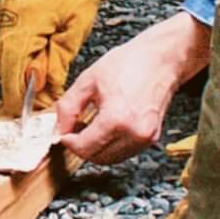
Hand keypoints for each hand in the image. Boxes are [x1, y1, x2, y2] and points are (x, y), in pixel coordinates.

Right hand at [0, 0, 123, 110]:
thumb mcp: (76, 29)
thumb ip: (57, 61)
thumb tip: (47, 86)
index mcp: (27, 20)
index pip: (15, 65)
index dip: (18, 91)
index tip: (23, 108)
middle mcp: (10, 14)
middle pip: (4, 59)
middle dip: (16, 83)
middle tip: (30, 101)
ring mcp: (6, 7)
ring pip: (5, 48)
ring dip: (17, 67)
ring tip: (34, 83)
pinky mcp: (9, 3)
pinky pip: (8, 34)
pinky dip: (18, 50)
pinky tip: (31, 58)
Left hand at [54, 12, 210, 166]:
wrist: (161, 59)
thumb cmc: (129, 64)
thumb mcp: (88, 80)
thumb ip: (68, 108)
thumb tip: (58, 129)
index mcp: (116, 119)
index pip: (84, 148)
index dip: (69, 142)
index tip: (63, 134)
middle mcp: (134, 134)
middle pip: (98, 158)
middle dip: (81, 147)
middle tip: (74, 130)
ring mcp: (145, 138)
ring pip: (111, 159)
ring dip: (97, 149)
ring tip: (90, 128)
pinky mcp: (152, 138)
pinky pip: (125, 152)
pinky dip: (112, 146)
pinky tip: (107, 128)